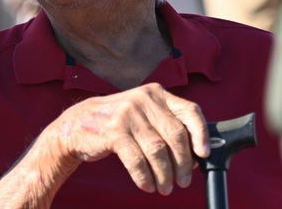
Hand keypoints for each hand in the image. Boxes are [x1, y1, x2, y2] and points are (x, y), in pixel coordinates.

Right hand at [51, 84, 209, 194]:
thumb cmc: (118, 122)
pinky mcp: (113, 131)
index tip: (204, 155)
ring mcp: (128, 114)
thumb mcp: (143, 113)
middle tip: (183, 182)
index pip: (190, 110)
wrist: (78, 123)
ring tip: (164, 188)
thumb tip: (194, 156)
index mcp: (156, 93)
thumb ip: (166, 125)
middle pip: (176, 135)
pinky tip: (147, 185)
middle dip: (183, 164)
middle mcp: (144, 100)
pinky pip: (137, 160)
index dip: (201, 134)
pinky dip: (145, 177)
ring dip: (164, 175)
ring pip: (157, 151)